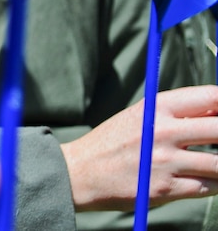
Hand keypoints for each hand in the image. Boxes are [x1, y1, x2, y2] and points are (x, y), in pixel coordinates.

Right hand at [62, 85, 217, 210]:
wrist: (80, 172)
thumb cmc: (113, 143)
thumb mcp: (141, 117)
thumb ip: (178, 114)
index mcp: (156, 107)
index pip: (210, 96)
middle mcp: (162, 131)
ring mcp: (165, 161)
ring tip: (215, 164)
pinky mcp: (165, 188)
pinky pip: (208, 187)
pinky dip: (213, 184)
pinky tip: (205, 180)